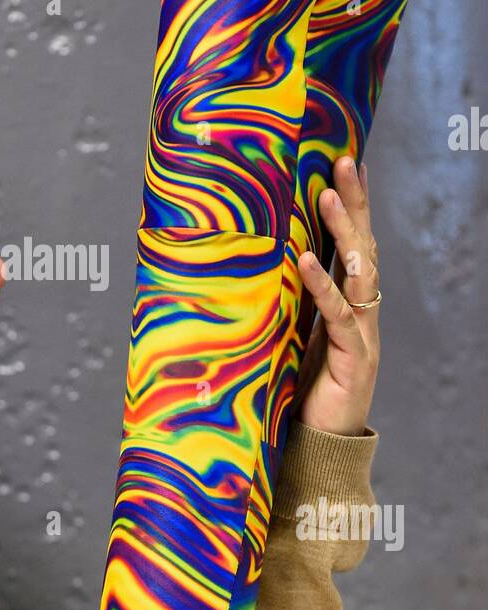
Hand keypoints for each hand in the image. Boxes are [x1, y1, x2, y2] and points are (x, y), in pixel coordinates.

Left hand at [291, 156, 379, 436]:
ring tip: (328, 195)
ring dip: (344, 231)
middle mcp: (362, 313)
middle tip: (346, 160)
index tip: (348, 163)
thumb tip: (247, 264)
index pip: (354, 244)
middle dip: (356, 202)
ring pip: (359, 272)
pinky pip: (340, 315)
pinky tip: (306, 261)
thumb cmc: (299, 392)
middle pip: (363, 246)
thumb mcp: (287, 336)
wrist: (318, 448)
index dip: (354, 205)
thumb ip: (282, 302)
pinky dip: (323, 286)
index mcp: (348, 304)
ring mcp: (363, 334)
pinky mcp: (355, 359)